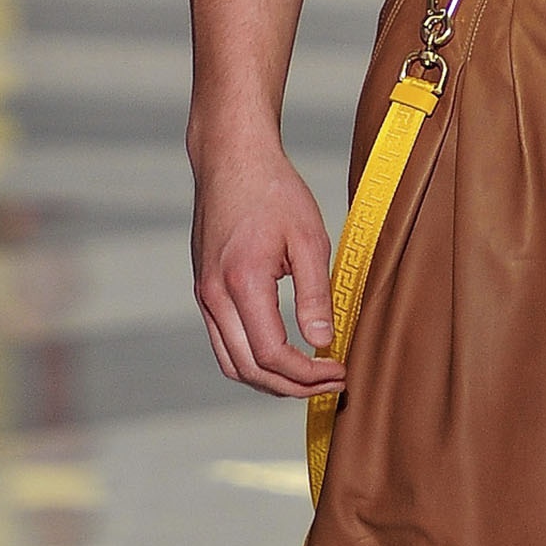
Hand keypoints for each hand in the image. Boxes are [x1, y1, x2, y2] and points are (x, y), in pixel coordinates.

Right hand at [192, 143, 341, 397]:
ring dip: (270, 381)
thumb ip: (315, 295)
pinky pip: (224, 342)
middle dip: (292, 388)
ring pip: (231, 363)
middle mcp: (214, 295)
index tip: (341, 371)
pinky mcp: (205, 289)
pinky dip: (253, 360)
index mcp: (242, 282)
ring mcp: (205, 294)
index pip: (271, 355)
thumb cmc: (274, 190)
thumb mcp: (309, 238)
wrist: (231, 158)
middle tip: (332, 384)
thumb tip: (323, 342)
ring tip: (311, 379)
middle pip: (248, 369)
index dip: (308, 374)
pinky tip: (285, 356)